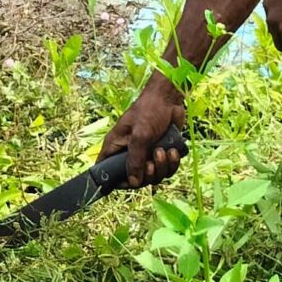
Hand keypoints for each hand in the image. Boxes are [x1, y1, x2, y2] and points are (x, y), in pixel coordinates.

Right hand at [98, 70, 187, 188]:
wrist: (170, 98)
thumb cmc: (149, 110)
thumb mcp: (140, 135)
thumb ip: (135, 160)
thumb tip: (134, 183)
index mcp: (116, 146)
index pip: (107, 171)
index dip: (117, 182)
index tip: (131, 182)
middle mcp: (129, 153)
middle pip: (136, 179)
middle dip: (148, 175)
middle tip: (152, 162)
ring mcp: (146, 154)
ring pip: (154, 176)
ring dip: (162, 168)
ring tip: (163, 151)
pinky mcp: (161, 153)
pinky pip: (166, 169)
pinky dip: (172, 163)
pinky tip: (173, 151)